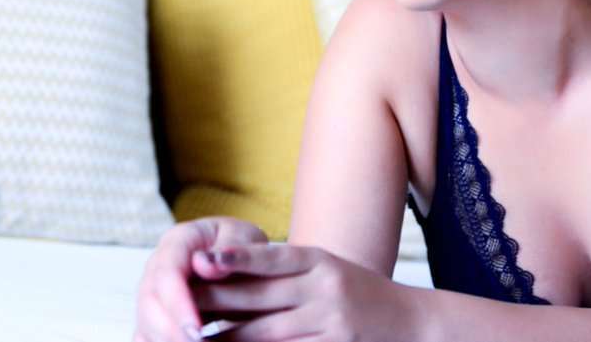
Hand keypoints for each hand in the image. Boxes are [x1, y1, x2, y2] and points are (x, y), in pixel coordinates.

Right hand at [134, 217, 269, 341]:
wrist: (235, 252)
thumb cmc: (240, 243)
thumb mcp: (243, 236)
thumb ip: (229, 247)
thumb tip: (203, 263)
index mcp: (177, 241)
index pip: (168, 273)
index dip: (178, 304)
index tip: (198, 330)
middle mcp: (157, 267)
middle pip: (149, 302)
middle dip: (170, 331)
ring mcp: (153, 292)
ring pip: (145, 323)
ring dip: (165, 340)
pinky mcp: (156, 316)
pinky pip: (148, 336)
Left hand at [187, 243, 416, 341]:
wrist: (411, 324)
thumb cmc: (356, 295)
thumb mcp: (325, 272)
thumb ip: (283, 273)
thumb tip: (222, 273)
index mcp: (321, 261)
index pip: (273, 256)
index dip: (236, 258)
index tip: (201, 258)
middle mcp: (326, 288)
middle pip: (261, 296)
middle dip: (218, 300)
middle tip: (179, 298)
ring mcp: (331, 323)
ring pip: (267, 334)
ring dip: (227, 337)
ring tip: (192, 335)